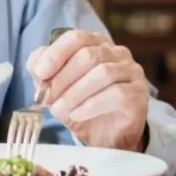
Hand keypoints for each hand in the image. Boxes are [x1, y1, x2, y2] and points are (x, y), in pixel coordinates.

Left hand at [26, 29, 148, 151]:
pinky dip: (92, 105)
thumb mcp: (56, 89)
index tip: (40, 73)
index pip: (76, 38)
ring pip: (103, 73)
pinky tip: (77, 114)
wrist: (105, 137)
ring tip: (59, 110)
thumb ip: (43, 73)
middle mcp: (116, 53)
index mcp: (94, 44)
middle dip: (63, 78)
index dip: (56, 54)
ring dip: (75, 93)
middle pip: (88, 55)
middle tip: (48, 98)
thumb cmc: (80, 106)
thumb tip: (37, 66)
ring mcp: (131, 72)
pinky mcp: (139, 94)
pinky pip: (117, 93)